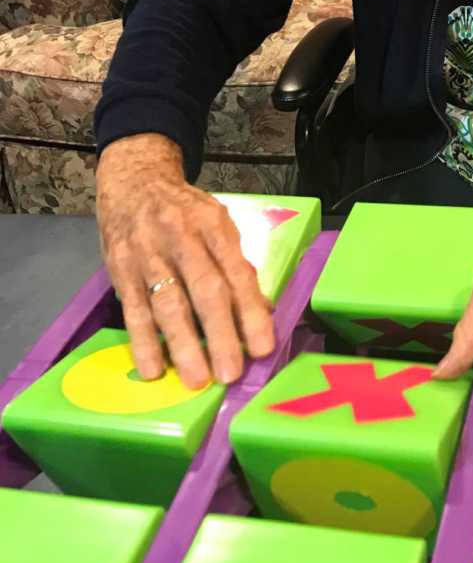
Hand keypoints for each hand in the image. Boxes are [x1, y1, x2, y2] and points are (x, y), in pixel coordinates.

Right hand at [96, 134, 274, 387]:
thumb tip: (262, 309)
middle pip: (204, 290)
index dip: (251, 311)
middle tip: (231, 373)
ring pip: (168, 303)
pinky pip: (133, 310)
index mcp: (213, 225)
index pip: (237, 272)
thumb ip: (235, 262)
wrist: (133, 183)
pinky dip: (143, 341)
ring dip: (183, 345)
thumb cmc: (184, 210)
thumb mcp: (217, 223)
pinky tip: (153, 368)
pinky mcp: (120, 268)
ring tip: (197, 379)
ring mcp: (148, 253)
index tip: (262, 347)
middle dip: (220, 335)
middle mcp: (182, 237)